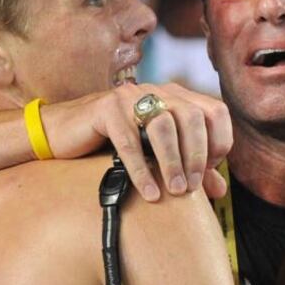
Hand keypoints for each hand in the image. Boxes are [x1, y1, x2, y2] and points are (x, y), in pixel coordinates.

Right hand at [41, 84, 231, 201]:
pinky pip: (129, 141)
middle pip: (193, 117)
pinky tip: (149, 193)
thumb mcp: (157, 156)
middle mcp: (156, 90)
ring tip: (175, 191)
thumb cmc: (115, 145)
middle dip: (196, 155)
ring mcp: (130, 96)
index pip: (215, 112)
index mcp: (176, 96)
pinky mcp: (105, 108)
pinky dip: (141, 170)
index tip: (208, 171)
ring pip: (163, 125)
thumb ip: (189, 168)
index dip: (218, 142)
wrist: (63, 133)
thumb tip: (221, 190)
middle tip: (191, 188)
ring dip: (172, 162)